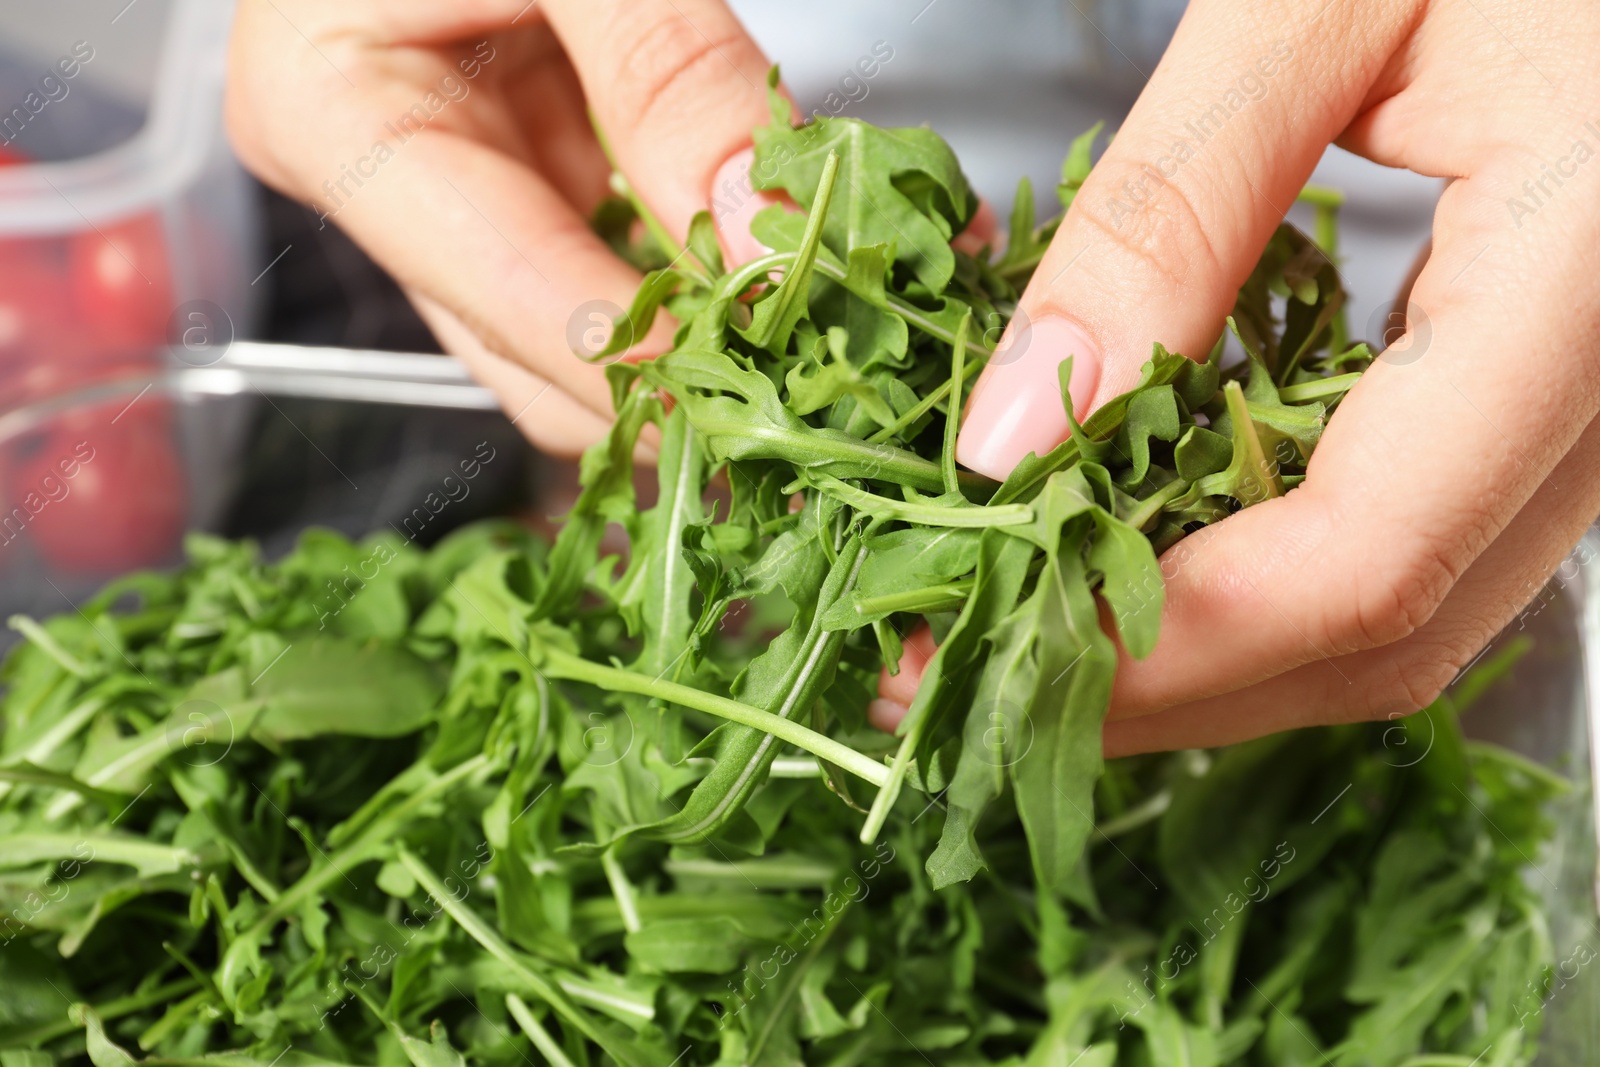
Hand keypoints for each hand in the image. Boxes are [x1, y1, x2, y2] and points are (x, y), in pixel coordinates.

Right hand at [225, 0, 782, 457]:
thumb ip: (662, 67)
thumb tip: (752, 228)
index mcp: (332, 107)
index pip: (494, 281)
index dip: (629, 355)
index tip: (747, 397)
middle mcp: (397, 172)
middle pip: (540, 349)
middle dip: (681, 382)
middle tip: (815, 395)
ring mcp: (477, 181)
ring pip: (602, 334)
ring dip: (724, 346)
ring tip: (846, 339)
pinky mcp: (551, 170)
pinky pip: (645, 260)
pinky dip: (736, 274)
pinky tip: (827, 268)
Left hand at [877, 0, 1599, 753]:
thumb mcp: (1317, 8)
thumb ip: (1168, 213)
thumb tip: (1017, 436)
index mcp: (1591, 274)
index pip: (1369, 556)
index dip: (1166, 643)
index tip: (996, 647)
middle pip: (1386, 633)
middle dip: (1167, 683)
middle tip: (984, 664)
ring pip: (1411, 615)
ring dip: (1214, 650)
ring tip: (1042, 614)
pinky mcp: (1565, 396)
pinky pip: (1423, 540)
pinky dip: (1271, 573)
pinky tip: (1154, 538)